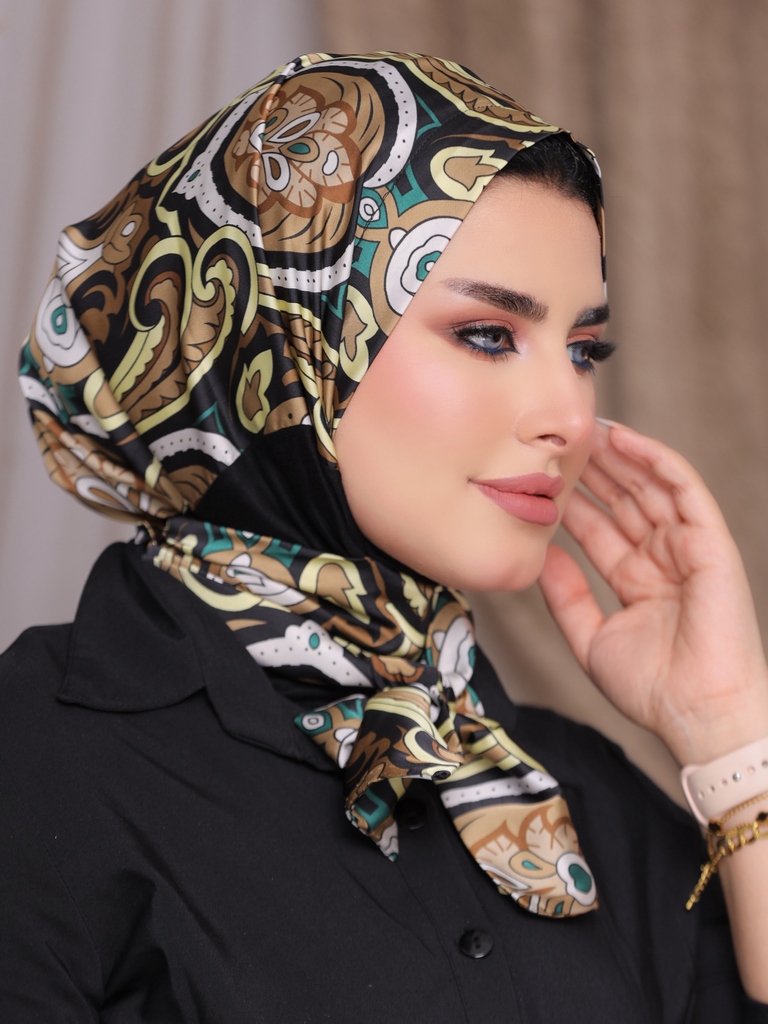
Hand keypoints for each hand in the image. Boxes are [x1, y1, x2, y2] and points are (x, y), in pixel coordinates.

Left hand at [539, 421, 767, 764]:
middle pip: (623, 500)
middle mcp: (662, 559)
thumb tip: (540, 556)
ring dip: (618, 456)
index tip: (540, 475)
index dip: (573, 500)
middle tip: (557, 440)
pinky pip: (682, 488)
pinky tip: (623, 439)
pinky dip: (655, 460)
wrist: (698, 714)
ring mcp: (687, 548)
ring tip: (583, 428)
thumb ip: (565, 596)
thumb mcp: (590, 638)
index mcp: (637, 581)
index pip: (599, 528)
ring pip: (649, 486)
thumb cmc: (652, 688)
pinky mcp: (711, 541)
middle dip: (591, 470)